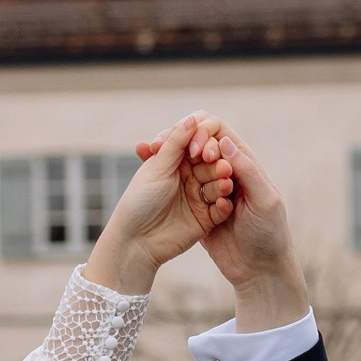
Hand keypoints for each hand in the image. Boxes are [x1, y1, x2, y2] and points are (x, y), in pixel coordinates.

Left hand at [85, 114, 232, 294]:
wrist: (136, 241)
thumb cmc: (140, 201)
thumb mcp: (157, 168)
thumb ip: (176, 144)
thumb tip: (193, 119)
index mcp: (174, 160)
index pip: (197, 143)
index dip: (202, 142)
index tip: (199, 150)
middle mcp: (188, 176)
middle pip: (211, 162)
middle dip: (216, 163)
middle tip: (219, 166)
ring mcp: (198, 196)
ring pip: (218, 183)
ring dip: (222, 182)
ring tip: (224, 183)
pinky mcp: (205, 218)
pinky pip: (220, 208)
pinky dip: (223, 205)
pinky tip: (222, 204)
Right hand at [154, 118, 309, 327]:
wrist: (259, 271)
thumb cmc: (268, 235)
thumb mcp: (264, 201)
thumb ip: (247, 170)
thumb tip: (223, 141)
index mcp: (245, 163)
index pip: (219, 132)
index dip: (203, 133)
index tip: (193, 152)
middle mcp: (225, 171)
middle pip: (197, 143)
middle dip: (178, 141)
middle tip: (159, 150)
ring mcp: (210, 189)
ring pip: (185, 163)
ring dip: (167, 157)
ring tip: (150, 155)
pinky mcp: (198, 208)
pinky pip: (181, 187)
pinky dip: (165, 178)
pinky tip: (149, 173)